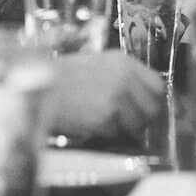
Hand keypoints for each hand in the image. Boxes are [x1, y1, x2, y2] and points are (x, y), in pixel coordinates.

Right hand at [47, 51, 165, 140]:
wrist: (37, 86)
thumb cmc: (62, 78)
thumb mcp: (97, 65)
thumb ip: (122, 78)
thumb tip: (142, 101)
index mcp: (124, 61)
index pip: (157, 86)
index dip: (153, 102)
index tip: (146, 111)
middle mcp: (124, 77)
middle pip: (152, 108)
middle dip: (142, 120)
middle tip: (126, 124)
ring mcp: (117, 97)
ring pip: (136, 124)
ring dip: (122, 129)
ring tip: (101, 121)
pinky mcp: (106, 116)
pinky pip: (115, 133)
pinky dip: (103, 133)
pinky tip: (87, 123)